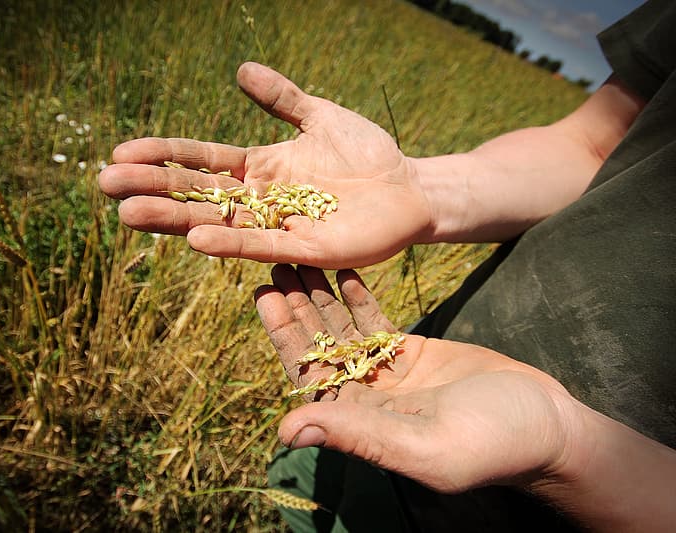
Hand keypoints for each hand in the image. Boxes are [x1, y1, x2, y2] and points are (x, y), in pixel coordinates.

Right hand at [99, 62, 432, 268]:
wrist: (409, 188)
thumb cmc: (367, 154)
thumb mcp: (319, 116)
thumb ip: (281, 98)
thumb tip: (240, 70)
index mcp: (258, 168)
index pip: (200, 160)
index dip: (162, 156)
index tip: (120, 151)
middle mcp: (259, 200)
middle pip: (196, 193)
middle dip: (152, 187)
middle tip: (104, 183)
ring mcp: (278, 226)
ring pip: (217, 223)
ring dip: (174, 219)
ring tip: (129, 213)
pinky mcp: (304, 249)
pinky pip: (260, 245)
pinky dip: (229, 243)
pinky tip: (196, 239)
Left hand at [254, 265, 581, 493]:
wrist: (547, 424)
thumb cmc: (492, 443)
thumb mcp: (423, 445)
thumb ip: (358, 436)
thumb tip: (287, 432)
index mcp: (360, 424)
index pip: (308, 377)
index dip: (285, 337)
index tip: (266, 296)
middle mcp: (366, 399)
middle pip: (319, 347)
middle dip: (296, 307)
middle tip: (276, 264)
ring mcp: (388, 375)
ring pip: (344, 331)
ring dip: (321, 297)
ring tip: (301, 258)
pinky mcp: (413, 355)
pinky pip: (375, 323)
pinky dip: (358, 297)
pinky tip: (342, 271)